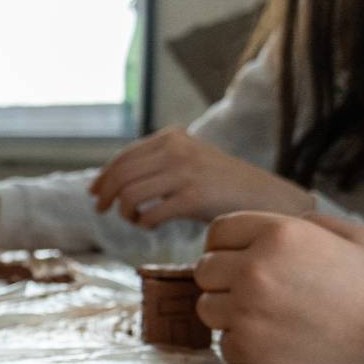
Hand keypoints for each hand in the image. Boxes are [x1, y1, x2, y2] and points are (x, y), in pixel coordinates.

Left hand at [90, 129, 312, 227]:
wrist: (268, 197)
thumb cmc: (224, 185)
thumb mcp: (190, 161)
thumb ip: (158, 163)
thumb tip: (113, 180)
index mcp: (173, 137)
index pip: (124, 157)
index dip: (103, 177)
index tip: (95, 193)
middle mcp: (177, 150)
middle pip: (120, 175)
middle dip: (105, 194)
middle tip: (102, 210)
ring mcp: (185, 172)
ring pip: (129, 194)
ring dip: (124, 212)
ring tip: (133, 219)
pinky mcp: (193, 197)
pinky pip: (150, 213)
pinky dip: (143, 223)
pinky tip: (150, 226)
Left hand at [195, 212, 363, 363]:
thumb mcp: (354, 237)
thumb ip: (305, 224)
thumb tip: (273, 224)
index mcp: (280, 234)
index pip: (218, 230)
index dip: (228, 244)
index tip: (241, 257)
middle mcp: (255, 270)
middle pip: (205, 269)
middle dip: (224, 278)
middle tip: (256, 291)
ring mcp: (246, 314)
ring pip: (206, 307)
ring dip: (228, 312)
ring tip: (266, 318)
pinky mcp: (246, 352)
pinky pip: (223, 343)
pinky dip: (242, 345)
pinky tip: (275, 343)